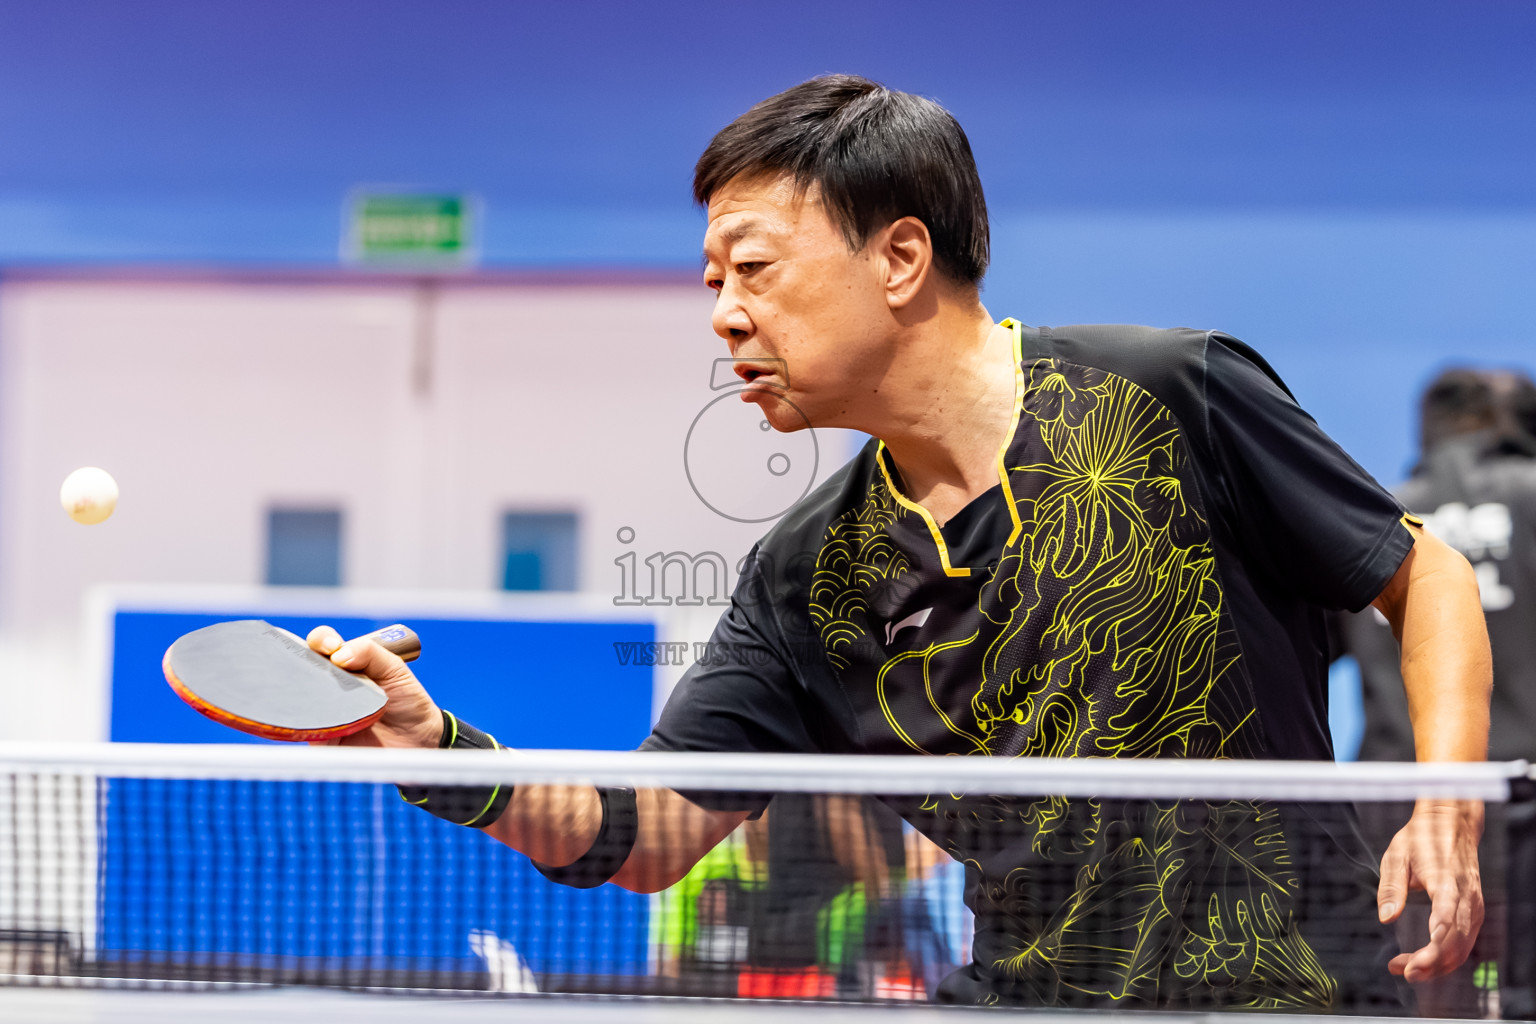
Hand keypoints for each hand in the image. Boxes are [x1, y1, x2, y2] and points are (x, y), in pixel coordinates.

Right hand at [306, 625, 443, 748]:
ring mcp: (323, 710)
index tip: (333, 647)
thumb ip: (370, 652)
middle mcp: (330, 684)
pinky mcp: (322, 737)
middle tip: (322, 667)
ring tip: (321, 692)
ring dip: (304, 692)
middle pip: (302, 667)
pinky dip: (309, 723)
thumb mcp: (395, 669)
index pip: (323, 643)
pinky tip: (319, 719)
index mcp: (346, 663)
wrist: (418, 740)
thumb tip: (338, 655)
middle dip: (303, 661)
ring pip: (299, 698)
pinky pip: (306, 729)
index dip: (322, 640)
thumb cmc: (408, 701)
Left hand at [1377, 799, 1483, 982]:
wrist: (1452, 825)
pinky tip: (1425, 960)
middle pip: (1455, 941)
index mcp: (1446, 880)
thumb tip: (1385, 917)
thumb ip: (1391, 887)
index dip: (1434, 943)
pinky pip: (1466, 942)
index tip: (1416, 962)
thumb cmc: (1421, 839)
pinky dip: (1447, 956)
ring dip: (1438, 964)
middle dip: (1431, 963)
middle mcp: (1466, 896)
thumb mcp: (1396, 856)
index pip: (1446, 915)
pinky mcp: (1474, 911)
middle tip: (1403, 972)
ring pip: (1463, 947)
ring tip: (1406, 968)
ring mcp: (1474, 905)